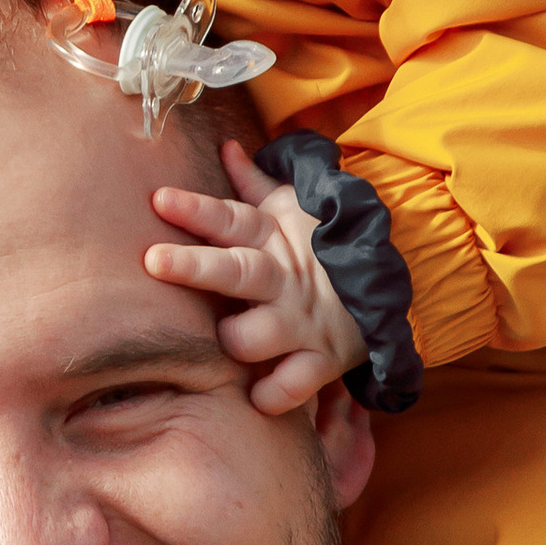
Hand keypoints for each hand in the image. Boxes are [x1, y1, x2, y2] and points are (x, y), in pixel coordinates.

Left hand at [142, 138, 368, 410]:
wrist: (391, 284)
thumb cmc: (322, 245)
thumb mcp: (293, 209)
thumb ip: (253, 183)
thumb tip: (225, 147)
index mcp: (271, 239)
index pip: (229, 219)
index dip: (195, 210)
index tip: (158, 199)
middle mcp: (283, 280)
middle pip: (237, 272)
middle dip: (196, 267)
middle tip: (154, 260)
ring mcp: (303, 321)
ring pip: (259, 335)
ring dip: (236, 338)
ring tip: (225, 339)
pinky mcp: (324, 359)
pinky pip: (295, 384)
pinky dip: (275, 394)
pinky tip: (256, 397)